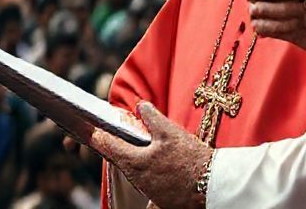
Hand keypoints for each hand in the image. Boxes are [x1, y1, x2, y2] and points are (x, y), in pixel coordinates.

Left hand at [90, 102, 209, 208]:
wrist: (214, 186)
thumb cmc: (191, 159)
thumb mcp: (170, 131)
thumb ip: (151, 116)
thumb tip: (139, 105)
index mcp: (134, 162)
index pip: (106, 145)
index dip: (97, 134)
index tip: (92, 128)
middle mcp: (137, 179)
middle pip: (120, 160)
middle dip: (117, 148)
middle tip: (113, 135)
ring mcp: (148, 191)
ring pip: (135, 172)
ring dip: (135, 160)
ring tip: (142, 149)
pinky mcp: (161, 200)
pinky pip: (150, 185)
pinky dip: (150, 175)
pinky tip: (160, 169)